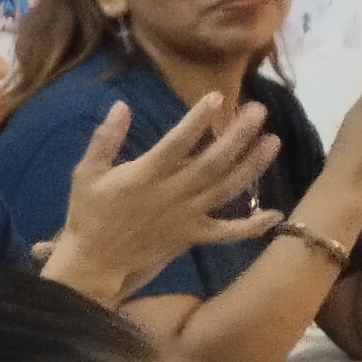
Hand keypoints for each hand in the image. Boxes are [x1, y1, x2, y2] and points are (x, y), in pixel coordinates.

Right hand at [44, 94, 283, 301]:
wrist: (93, 263)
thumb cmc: (88, 215)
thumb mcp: (86, 174)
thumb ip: (104, 140)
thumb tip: (121, 105)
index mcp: (144, 176)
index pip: (176, 143)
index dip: (198, 120)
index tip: (217, 97)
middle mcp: (171, 194)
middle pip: (212, 163)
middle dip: (237, 136)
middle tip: (258, 111)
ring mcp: (186, 217)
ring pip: (226, 189)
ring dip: (252, 166)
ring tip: (273, 141)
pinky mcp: (192, 236)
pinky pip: (226, 233)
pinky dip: (251, 227)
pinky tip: (276, 215)